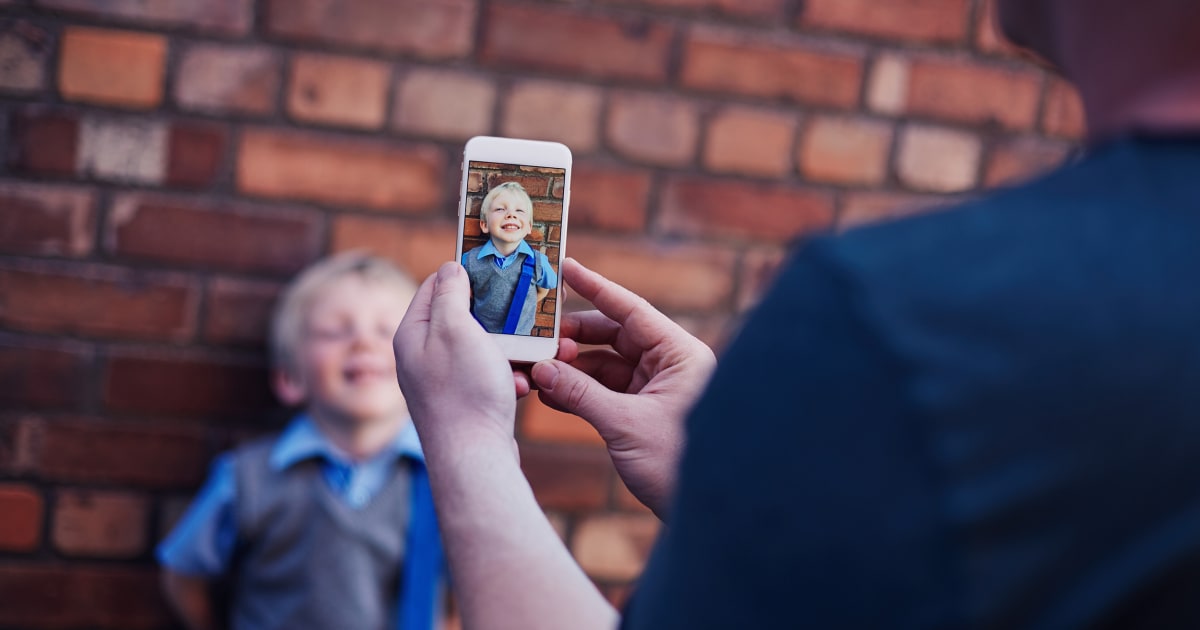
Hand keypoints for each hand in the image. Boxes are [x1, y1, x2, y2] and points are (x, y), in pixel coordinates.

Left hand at [394, 262, 518, 455]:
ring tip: (522, 357)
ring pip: (481, 349)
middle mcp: (421, 357)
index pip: (435, 286)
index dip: (464, 274)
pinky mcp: (462, 404)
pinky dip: (506, 377)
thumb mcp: (457, 329)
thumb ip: (450, 294)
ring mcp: (441, 382)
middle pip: (462, 318)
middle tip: (519, 312)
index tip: (495, 268)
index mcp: (412, 334)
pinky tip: (519, 386)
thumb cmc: (464, 392)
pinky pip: (488, 378)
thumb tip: (450, 269)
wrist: (474, 459)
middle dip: (494, 317)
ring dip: (506, 350)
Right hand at [530, 258, 715, 518]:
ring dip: (571, 368)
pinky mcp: (644, 412)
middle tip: (538, 339)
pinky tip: (549, 391)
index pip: (631, 310)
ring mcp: (656, 389)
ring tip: (537, 369)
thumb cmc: (678, 463)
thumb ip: (580, 394)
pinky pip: (605, 391)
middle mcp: (669, 365)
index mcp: (679, 354)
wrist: (705, 510)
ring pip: (605, 365)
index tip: (567, 268)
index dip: (596, 288)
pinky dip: (578, 391)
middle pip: (614, 335)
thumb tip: (542, 370)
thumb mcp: (625, 425)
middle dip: (575, 337)